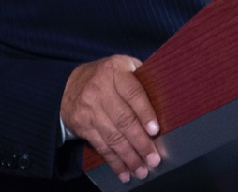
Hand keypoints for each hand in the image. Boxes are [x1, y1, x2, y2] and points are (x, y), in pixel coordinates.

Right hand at [61, 55, 160, 183]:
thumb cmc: (107, 76)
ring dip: (129, 157)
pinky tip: (124, 171)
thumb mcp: (123, 66)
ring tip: (142, 170)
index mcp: (115, 70)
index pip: (133, 93)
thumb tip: (167, 102)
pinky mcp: (81, 124)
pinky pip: (101, 145)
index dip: (145, 113)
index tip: (155, 131)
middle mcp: (99, 88)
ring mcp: (88, 107)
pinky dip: (114, 162)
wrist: (70, 83)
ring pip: (113, 136)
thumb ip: (141, 79)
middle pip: (124, 119)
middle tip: (153, 159)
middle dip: (140, 143)